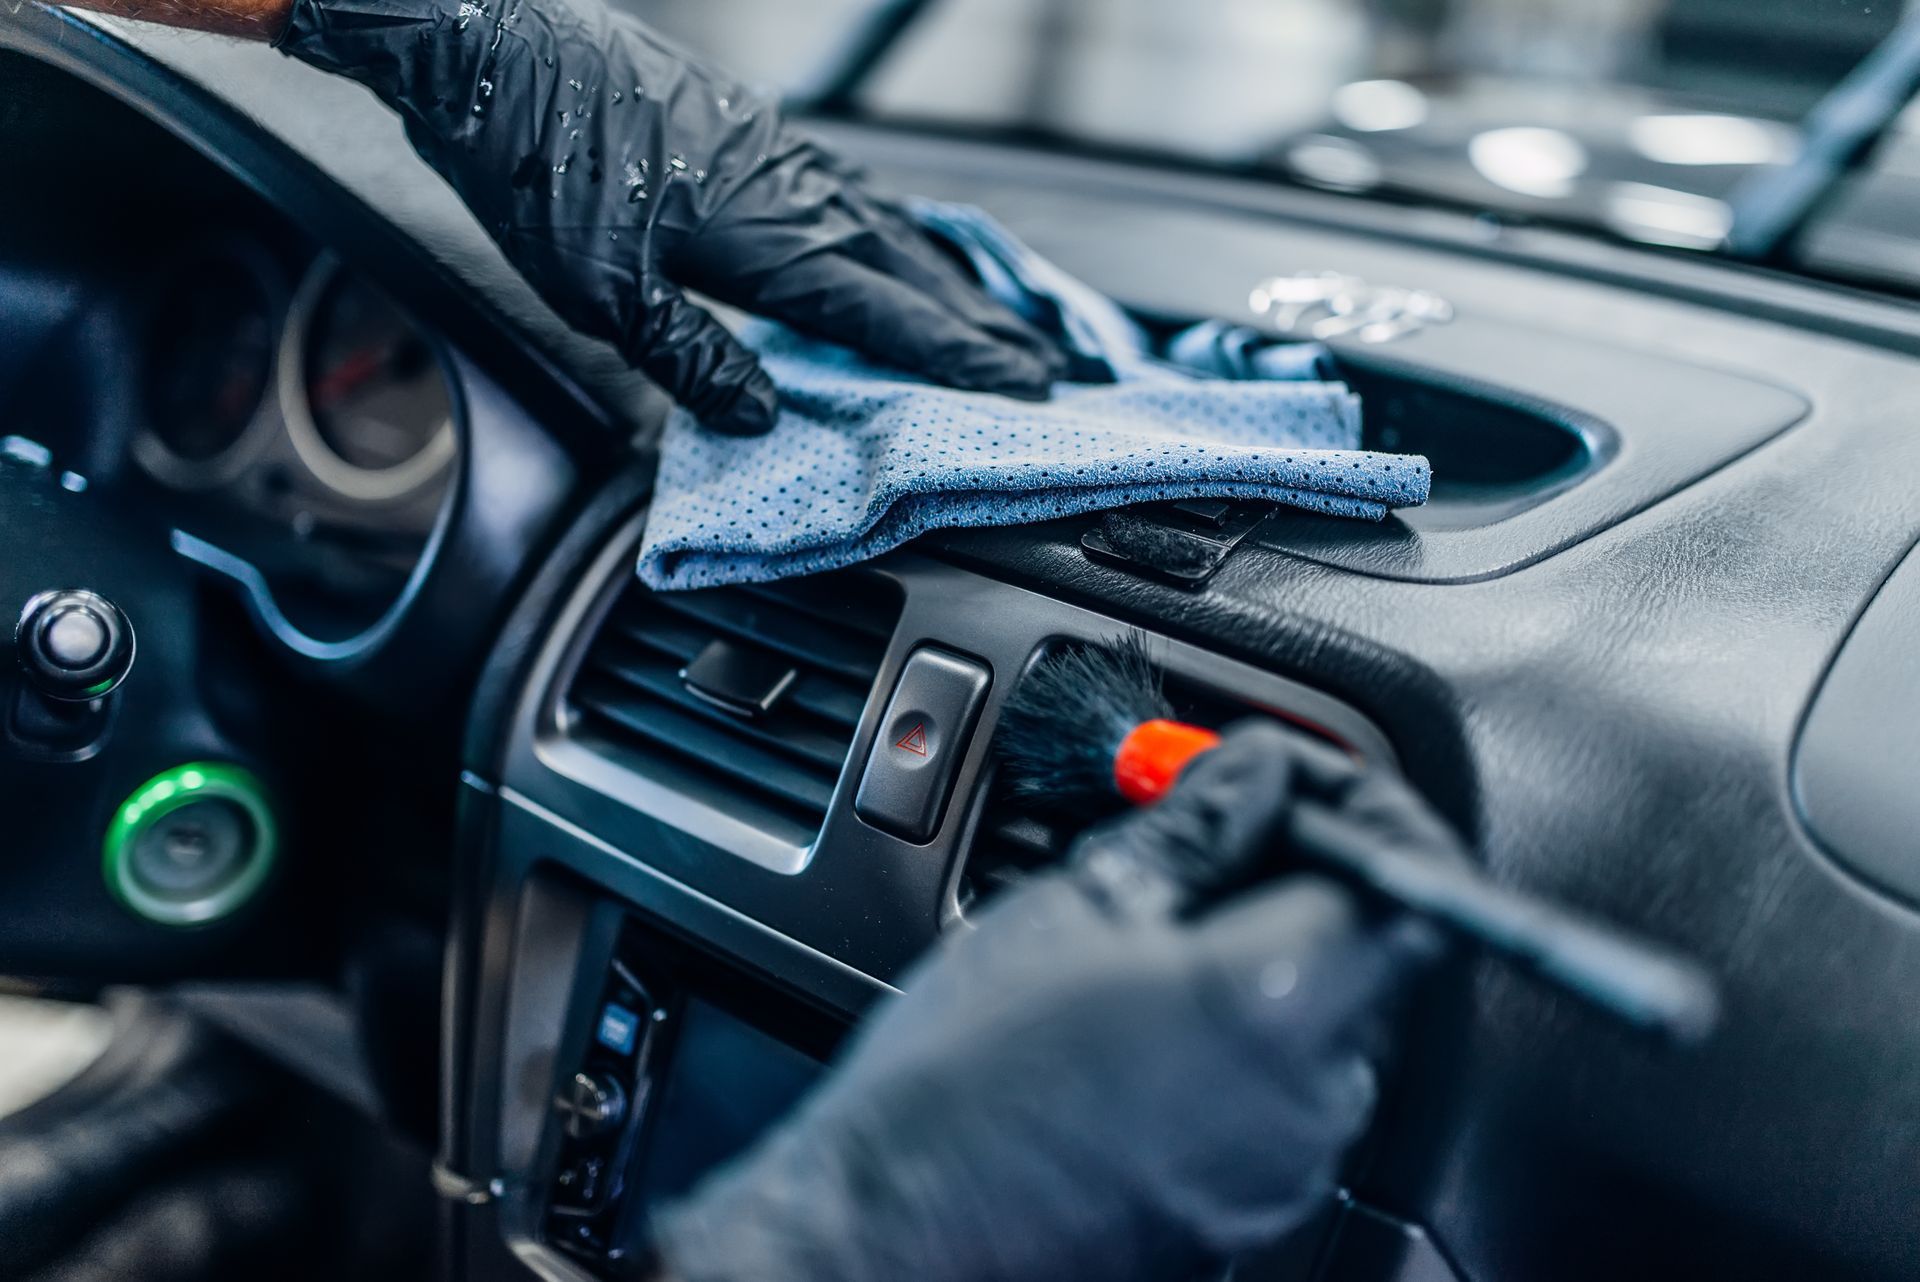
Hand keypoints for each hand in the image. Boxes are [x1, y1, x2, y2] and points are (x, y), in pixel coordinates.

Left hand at [278, 0, 1065, 434]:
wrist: (496, 48)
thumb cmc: (539, 167)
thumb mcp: (601, 293)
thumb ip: (691, 356)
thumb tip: (760, 414)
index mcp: (768, 238)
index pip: (887, 313)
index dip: (958, 357)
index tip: (1023, 388)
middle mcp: (793, 190)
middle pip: (912, 270)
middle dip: (980, 326)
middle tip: (1043, 370)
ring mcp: (779, 152)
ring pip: (889, 226)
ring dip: (948, 280)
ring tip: (993, 319)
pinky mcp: (754, 131)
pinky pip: (853, 193)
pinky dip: (896, 232)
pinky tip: (896, 243)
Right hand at [651, 723, 1464, 1281]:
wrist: (890, 1230)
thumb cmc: (956, 1083)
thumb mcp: (1070, 911)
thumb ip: (1194, 832)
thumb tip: (1256, 774)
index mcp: (1274, 1002)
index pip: (1409, 874)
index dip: (1367, 805)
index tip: (1299, 779)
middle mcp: (1310, 1098)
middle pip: (1368, 948)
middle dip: (1302, 875)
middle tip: (1209, 834)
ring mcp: (1285, 1166)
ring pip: (1325, 1022)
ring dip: (1266, 955)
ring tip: (1151, 933)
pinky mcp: (1249, 1208)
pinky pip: (1282, 1095)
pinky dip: (1240, 1037)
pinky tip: (1145, 1017)